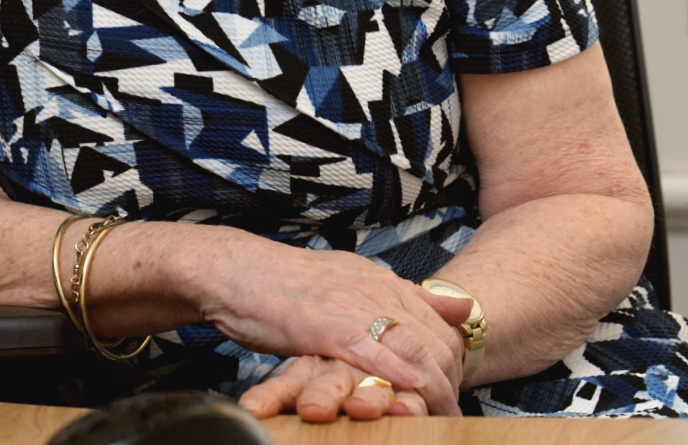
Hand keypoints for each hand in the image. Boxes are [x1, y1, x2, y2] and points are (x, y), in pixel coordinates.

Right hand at [194, 231, 472, 414]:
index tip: (454, 387)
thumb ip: (398, 293)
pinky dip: (395, 374)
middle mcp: (372, 288)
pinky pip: (370, 352)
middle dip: (450, 380)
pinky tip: (411, 393)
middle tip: (452, 412)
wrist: (231, 270)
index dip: (453, 358)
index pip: (438, 321)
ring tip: (440, 417)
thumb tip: (456, 306)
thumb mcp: (348, 278)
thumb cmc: (281, 282)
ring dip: (432, 388)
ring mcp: (350, 305)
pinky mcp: (324, 325)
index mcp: (378, 278)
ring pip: (411, 347)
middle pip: (433, 338)